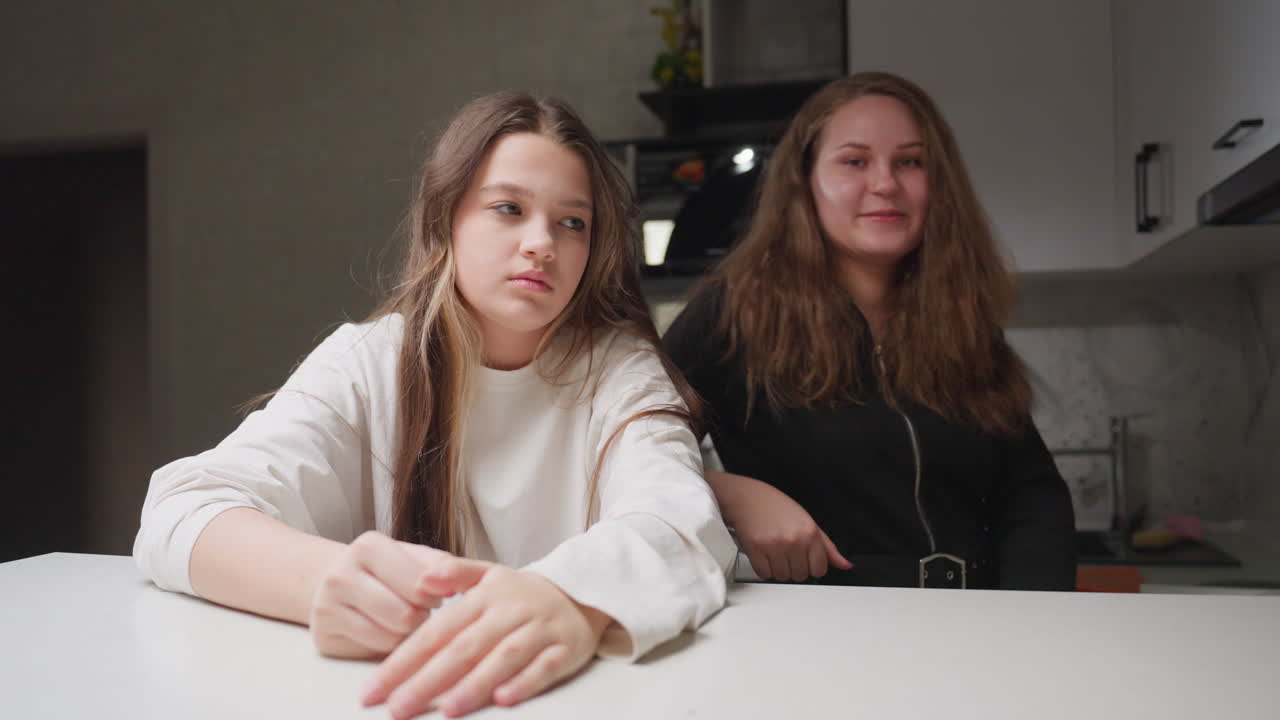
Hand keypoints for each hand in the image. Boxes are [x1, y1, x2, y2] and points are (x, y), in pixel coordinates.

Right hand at [308, 531, 451, 658]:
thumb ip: (440, 565)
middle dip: (421, 617)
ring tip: (402, 619)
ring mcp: (327, 607)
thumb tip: (458, 585)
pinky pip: (373, 652)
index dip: (435, 596)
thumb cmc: (386, 570)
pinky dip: (387, 647)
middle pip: (405, 615)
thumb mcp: (413, 556)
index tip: (435, 595)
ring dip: (407, 635)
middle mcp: (341, 574)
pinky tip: (384, 631)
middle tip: (419, 610)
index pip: (419, 584)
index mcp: (368, 546)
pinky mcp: (324, 637)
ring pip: (390, 638)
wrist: (337, 581)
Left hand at [360, 559, 610, 718]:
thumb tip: (422, 578)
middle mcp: (510, 612)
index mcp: (485, 597)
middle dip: (429, 680)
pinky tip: (503, 699)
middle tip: (398, 707)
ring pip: (504, 657)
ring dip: (475, 683)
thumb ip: (455, 574)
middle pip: (465, 648)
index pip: (438, 630)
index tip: (375, 689)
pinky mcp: (566, 649)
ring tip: (447, 709)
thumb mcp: (489, 575)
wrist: (583, 592)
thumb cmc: (523, 594)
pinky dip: (525, 682)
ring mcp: (540, 630)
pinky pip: (545, 667)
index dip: (404, 659)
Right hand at [713, 471, 851, 581]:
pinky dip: (763, 568)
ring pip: (782, 577)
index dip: (811, 566)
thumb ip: (828, 547)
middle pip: (801, 576)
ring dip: (778, 568)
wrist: (746, 497)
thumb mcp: (808, 522)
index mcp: (810, 532)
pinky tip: (763, 553)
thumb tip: (846, 565)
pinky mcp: (756, 550)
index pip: (820, 569)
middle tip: (785, 550)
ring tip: (774, 550)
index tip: (803, 557)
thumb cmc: (776, 507)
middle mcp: (794, 540)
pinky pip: (764, 574)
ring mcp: (774, 546)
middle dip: (793, 566)